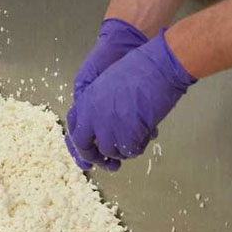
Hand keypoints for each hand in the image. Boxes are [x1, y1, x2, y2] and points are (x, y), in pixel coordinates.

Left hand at [65, 31, 195, 171]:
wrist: (157, 67)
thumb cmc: (137, 70)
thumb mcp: (107, 86)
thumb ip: (99, 107)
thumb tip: (100, 130)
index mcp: (84, 101)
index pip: (74, 130)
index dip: (81, 145)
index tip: (88, 154)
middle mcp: (91, 116)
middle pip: (84, 147)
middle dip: (96, 158)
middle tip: (109, 164)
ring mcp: (108, 126)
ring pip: (110, 152)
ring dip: (122, 151)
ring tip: (135, 139)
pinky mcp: (128, 133)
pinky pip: (130, 151)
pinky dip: (138, 147)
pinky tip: (146, 135)